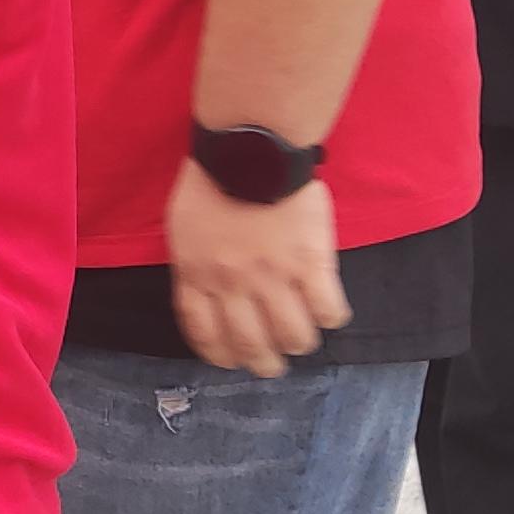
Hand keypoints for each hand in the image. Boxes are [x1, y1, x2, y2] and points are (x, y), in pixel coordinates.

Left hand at [164, 158, 347, 377]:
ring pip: (293, 337)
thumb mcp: (183, 227)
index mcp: (197, 274)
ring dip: (299, 344)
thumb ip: (195, 264)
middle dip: (264, 363)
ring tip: (302, 338)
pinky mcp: (311, 263)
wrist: (249, 149)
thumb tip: (210, 293)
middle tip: (274, 364)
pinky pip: (328, 310)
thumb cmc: (211, 181)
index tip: (232, 360)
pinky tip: (328, 309)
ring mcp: (274, 276)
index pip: (205, 333)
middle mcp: (233, 284)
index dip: (221, 355)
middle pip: (251, 345)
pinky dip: (331, 317)